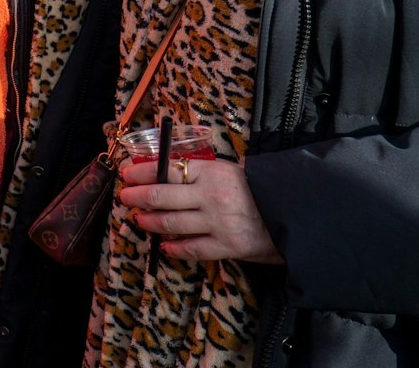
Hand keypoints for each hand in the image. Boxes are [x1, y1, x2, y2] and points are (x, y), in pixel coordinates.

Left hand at [117, 157, 283, 264]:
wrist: (294, 212)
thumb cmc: (260, 188)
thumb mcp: (230, 170)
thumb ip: (201, 172)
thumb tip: (164, 171)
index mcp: (212, 171)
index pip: (166, 169)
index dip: (142, 172)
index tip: (127, 173)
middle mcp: (211, 196)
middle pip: (161, 195)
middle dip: (136, 196)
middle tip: (124, 197)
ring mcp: (218, 223)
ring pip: (171, 223)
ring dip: (150, 221)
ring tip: (139, 219)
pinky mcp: (227, 246)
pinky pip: (193, 249)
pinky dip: (174, 248)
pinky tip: (164, 246)